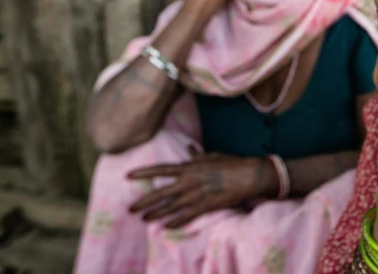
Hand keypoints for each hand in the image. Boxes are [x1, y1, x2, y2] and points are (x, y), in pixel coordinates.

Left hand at [127, 147, 276, 228]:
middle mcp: (190, 181)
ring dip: (156, 214)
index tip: (128, 176)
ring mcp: (197, 195)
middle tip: (130, 208)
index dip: (143, 173)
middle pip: (161, 193)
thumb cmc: (231, 164)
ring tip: (144, 219)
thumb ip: (197, 156)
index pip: (161, 170)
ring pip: (171, 207)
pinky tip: (166, 227)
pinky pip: (187, 216)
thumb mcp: (212, 156)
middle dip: (144, 201)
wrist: (249, 176)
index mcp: (190, 167)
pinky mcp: (206, 206)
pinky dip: (175, 222)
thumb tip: (188, 149)